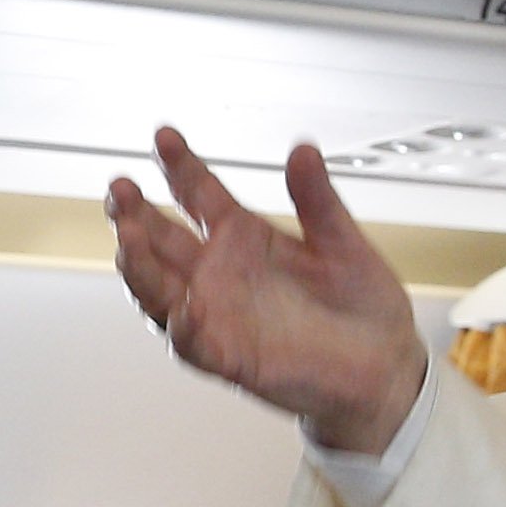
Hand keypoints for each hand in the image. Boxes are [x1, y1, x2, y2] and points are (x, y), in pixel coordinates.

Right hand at [104, 133, 429, 453]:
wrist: (384, 369)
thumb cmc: (361, 308)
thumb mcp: (342, 242)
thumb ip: (317, 199)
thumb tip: (303, 151)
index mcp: (243, 238)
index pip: (197, 194)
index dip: (178, 166)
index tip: (164, 137)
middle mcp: (220, 274)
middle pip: (161, 240)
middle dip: (135, 214)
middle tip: (122, 189)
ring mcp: (219, 315)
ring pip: (159, 290)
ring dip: (140, 266)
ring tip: (129, 238)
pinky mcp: (231, 358)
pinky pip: (194, 344)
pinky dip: (183, 328)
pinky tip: (180, 307)